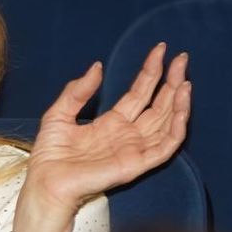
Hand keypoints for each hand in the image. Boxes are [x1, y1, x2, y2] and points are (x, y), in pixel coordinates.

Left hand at [23, 43, 190, 213]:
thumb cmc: (50, 154)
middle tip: (182, 59)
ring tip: (185, 80)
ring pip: (167, 123)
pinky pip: (165, 145)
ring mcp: (135, 149)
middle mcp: (128, 134)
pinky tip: (181, 106)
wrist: (46, 181)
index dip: (151, 72)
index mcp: (112, 122)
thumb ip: (77, 91)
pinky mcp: (137, 163)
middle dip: (172, 81)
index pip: (139, 93)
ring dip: (179, 102)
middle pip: (158, 104)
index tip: (161, 50)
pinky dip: (177, 126)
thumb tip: (97, 66)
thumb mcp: (58, 113)